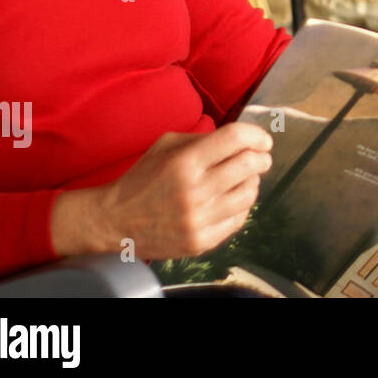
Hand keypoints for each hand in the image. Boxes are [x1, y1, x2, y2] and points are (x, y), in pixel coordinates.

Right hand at [51, 122, 272, 259]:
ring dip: (252, 181)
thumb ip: (204, 139)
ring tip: (243, 178)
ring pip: (249, 193)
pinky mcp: (201, 241)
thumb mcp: (166, 145)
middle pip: (249, 165)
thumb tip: (243, 139)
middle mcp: (194, 192)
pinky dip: (242, 205)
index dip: (256, 135)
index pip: (235, 139)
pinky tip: (231, 199)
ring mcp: (199, 220)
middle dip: (261, 158)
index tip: (263, 140)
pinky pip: (240, 219)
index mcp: (184, 163)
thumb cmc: (143, 178)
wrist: (114, 222)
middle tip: (260, 157)